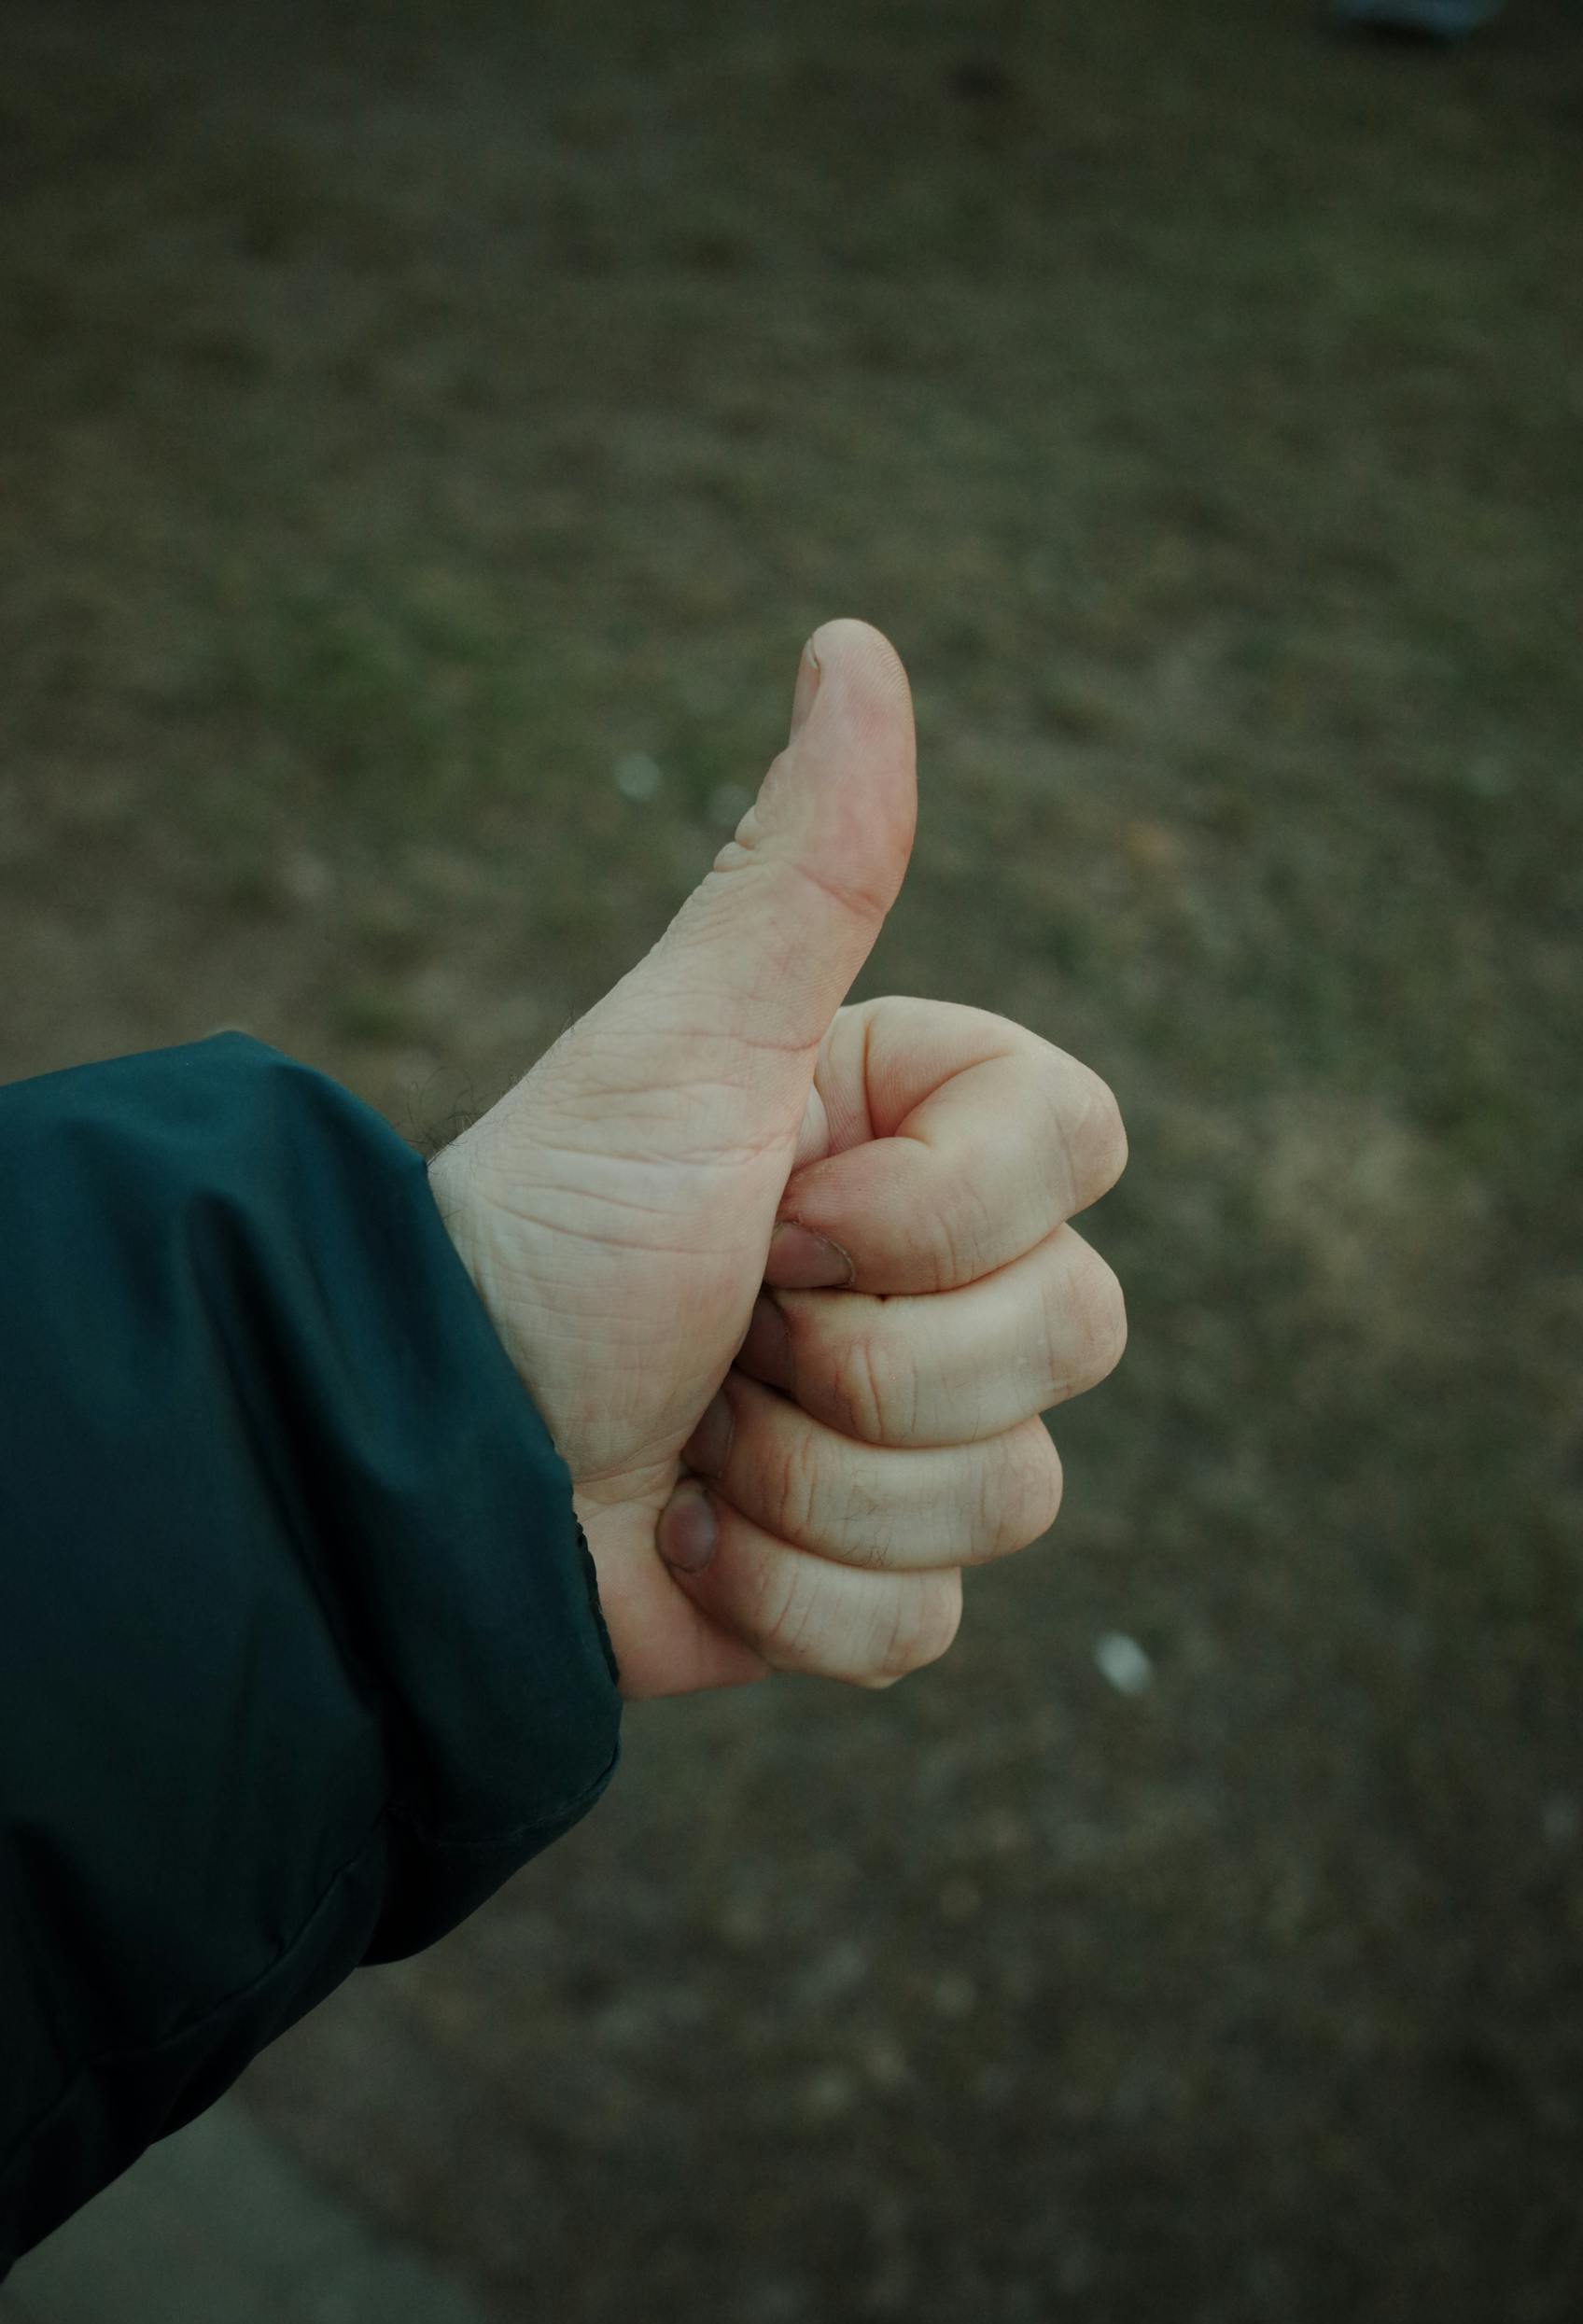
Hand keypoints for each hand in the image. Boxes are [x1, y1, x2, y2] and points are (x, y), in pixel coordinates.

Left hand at [426, 620, 1127, 1698]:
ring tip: (690, 1438)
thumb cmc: (547, 1231)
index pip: (1086, 1147)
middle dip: (865, 1360)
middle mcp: (936, 1278)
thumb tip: (858, 641)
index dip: (939, 1209)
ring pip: (1014, 1492)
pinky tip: (680, 1540)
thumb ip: (803, 870)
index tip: (775, 1208)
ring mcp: (912, 1436)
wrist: (422, 1462)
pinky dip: (781, 1595)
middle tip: (727, 1328)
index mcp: (914, 1134)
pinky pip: (928, 1622)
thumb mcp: (682, 1047)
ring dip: (811, 1482)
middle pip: (1077, 1331)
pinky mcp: (868, 1581)